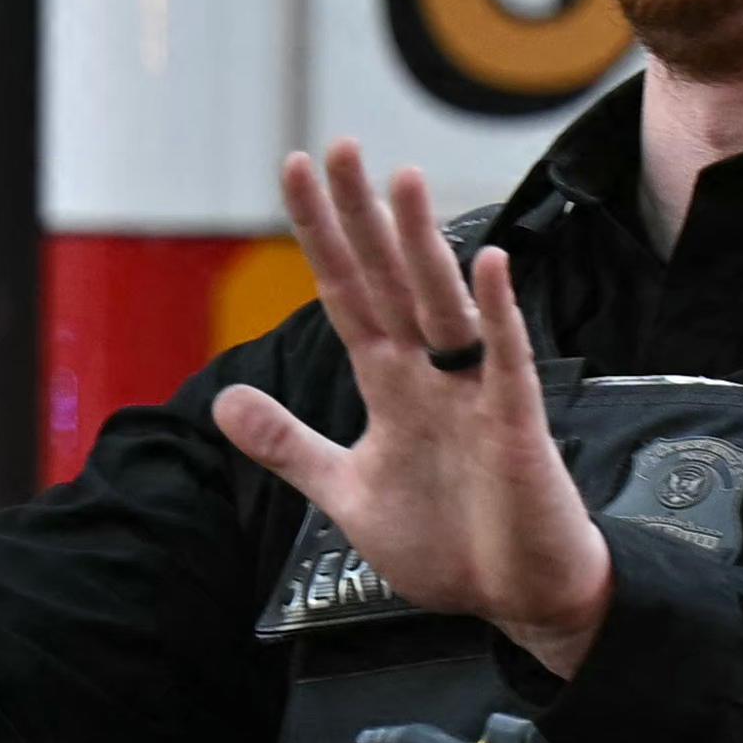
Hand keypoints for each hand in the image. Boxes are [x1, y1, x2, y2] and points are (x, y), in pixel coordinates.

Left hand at [211, 138, 612, 677]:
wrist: (518, 597)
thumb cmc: (447, 542)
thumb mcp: (347, 493)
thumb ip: (289, 445)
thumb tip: (223, 400)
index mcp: (391, 385)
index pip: (346, 293)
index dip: (319, 236)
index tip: (295, 170)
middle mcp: (431, 374)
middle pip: (388, 280)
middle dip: (361, 217)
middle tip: (337, 146)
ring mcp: (475, 393)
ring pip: (443, 304)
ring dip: (422, 245)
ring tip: (402, 181)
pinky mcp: (517, 425)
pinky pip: (509, 360)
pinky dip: (498, 315)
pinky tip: (488, 266)